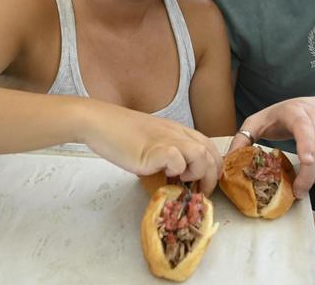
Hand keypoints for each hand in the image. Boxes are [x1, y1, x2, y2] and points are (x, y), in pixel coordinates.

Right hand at [84, 112, 222, 194]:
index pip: (209, 145)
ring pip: (201, 154)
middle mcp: (176, 133)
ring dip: (198, 173)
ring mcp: (166, 140)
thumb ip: (167, 153)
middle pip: (210, 152)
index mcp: (178, 130)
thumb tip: (175, 175)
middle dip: (211, 176)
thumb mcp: (152, 140)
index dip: (214, 166)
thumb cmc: (120, 133)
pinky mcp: (153, 150)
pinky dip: (177, 169)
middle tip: (202, 191)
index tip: (207, 182)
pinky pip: (177, 159)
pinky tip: (165, 174)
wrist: (99, 122)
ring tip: (185, 182)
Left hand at [229, 97, 314, 197]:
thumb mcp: (258, 121)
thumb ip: (243, 138)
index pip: (306, 129)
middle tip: (299, 192)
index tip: (305, 163)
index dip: (308, 146)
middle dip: (312, 175)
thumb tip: (228, 161)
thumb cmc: (281, 116)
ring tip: (311, 184)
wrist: (312, 105)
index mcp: (296, 113)